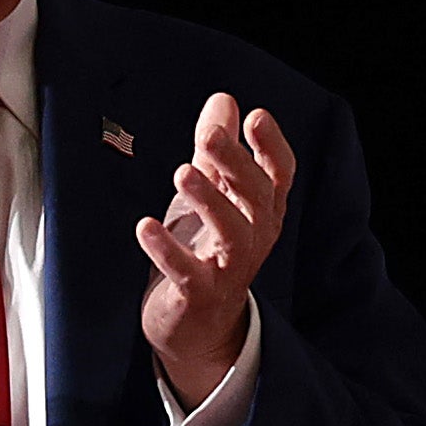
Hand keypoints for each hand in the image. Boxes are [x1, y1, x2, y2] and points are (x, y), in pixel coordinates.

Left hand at [135, 95, 295, 408]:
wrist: (196, 326)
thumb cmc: (204, 249)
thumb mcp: (210, 194)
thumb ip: (214, 150)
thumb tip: (224, 99)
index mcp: (262, 209)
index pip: (279, 173)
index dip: (271, 146)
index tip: (256, 117)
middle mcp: (255, 236)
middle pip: (256, 195)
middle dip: (235, 163)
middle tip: (209, 136)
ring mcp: (229, 268)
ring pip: (232, 233)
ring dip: (209, 201)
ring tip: (182, 173)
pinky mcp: (198, 295)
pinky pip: (187, 273)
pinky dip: (167, 251)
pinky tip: (146, 227)